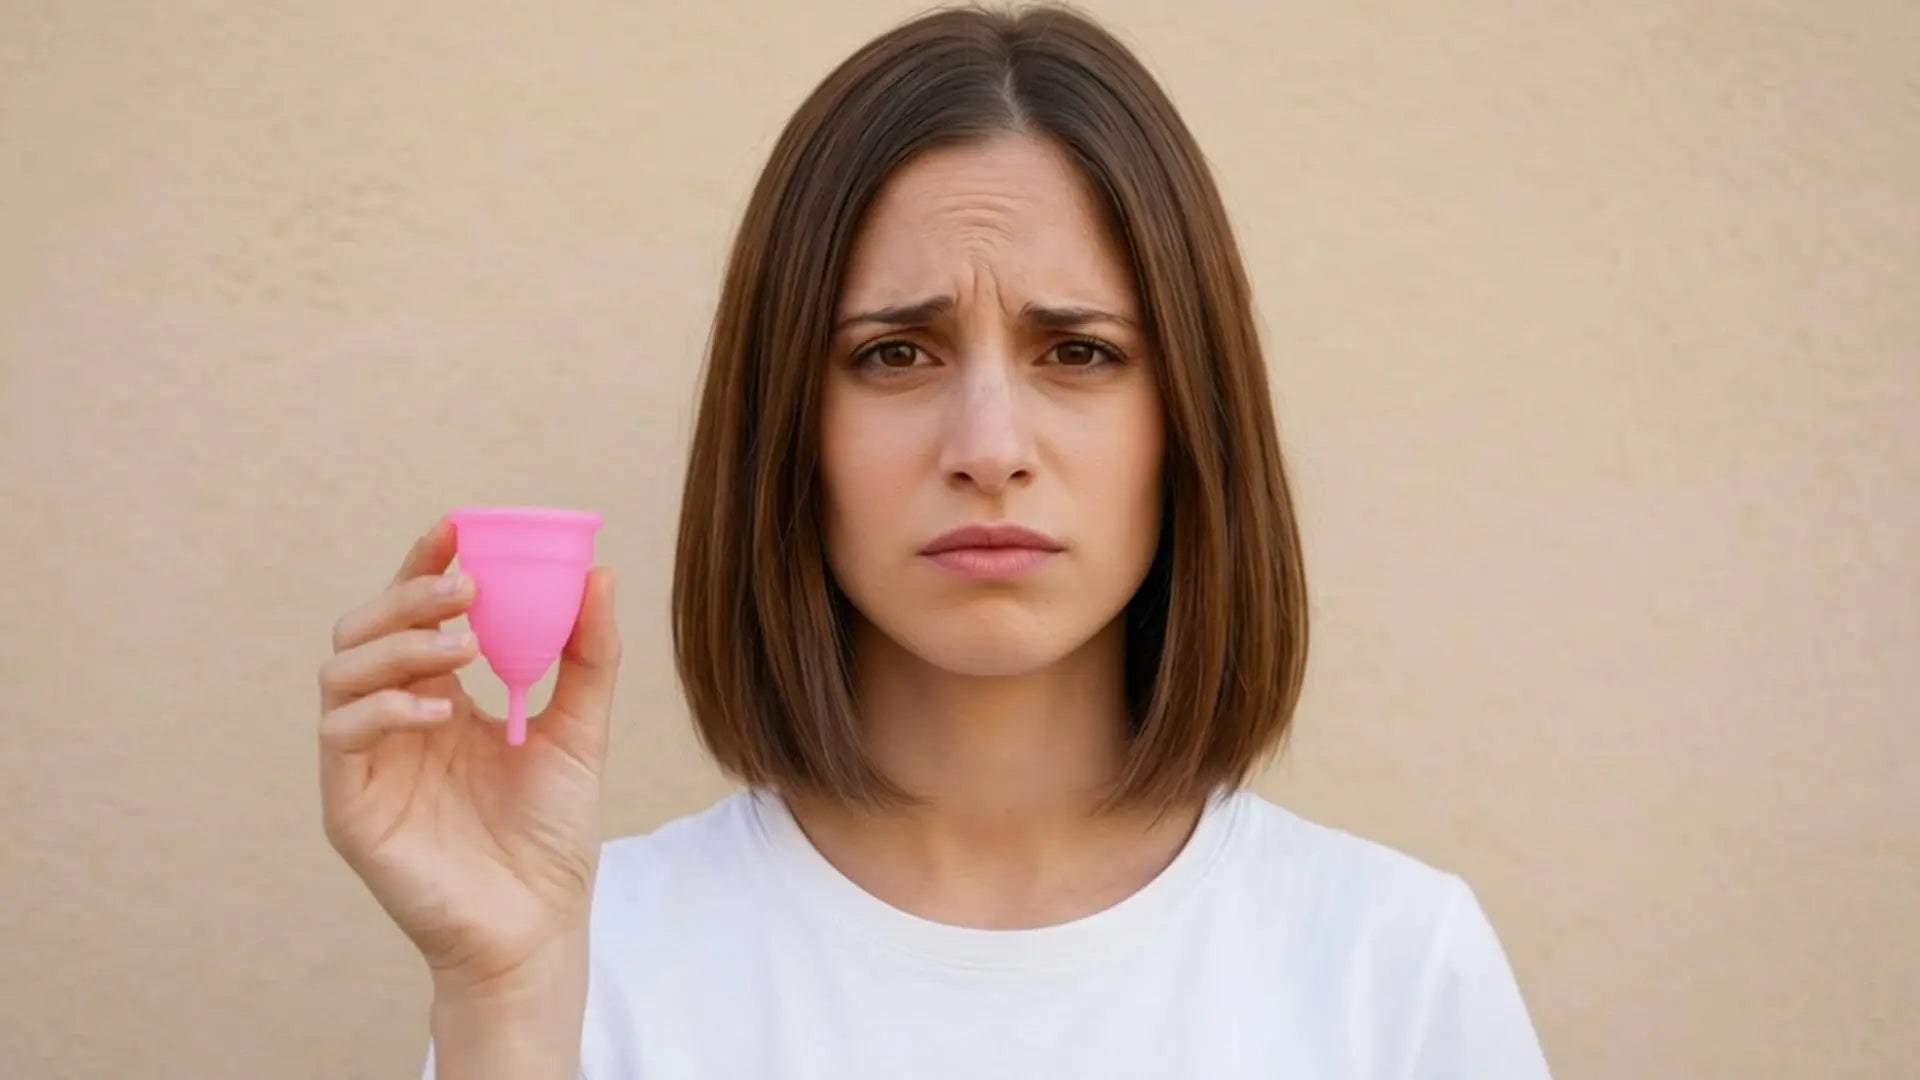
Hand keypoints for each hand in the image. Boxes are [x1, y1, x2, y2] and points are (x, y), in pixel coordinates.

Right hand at [317, 515, 619, 992]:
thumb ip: (587, 655)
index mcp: (439, 696)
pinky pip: (343, 735)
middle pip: (365, 630)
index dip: (423, 565)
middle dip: (409, 596)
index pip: (414, 614)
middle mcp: (394, 720)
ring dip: (398, 644)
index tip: (454, 527)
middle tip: (465, 586)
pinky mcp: (350, 806)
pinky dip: (387, 709)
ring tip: (463, 645)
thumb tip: (598, 572)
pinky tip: (443, 711)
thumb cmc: (551, 833)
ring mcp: (366, 762)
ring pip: (341, 672)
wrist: (538, 923)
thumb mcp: (580, 729)